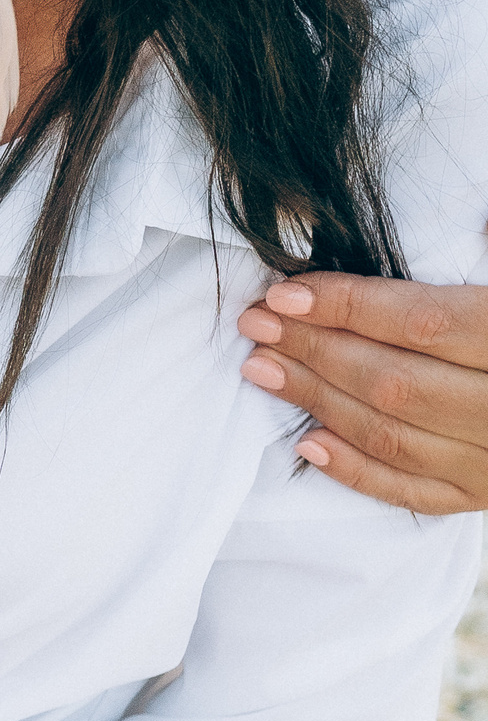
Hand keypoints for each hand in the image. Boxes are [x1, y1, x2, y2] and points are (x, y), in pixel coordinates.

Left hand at [238, 267, 487, 514]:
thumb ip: (481, 252)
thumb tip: (433, 226)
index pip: (422, 323)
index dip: (346, 306)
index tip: (285, 292)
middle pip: (395, 382)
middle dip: (314, 350)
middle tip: (255, 325)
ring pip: (394, 437)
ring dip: (317, 401)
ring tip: (263, 368)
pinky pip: (417, 495)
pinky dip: (357, 473)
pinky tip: (308, 442)